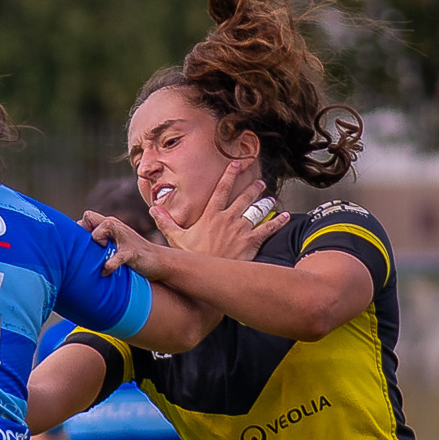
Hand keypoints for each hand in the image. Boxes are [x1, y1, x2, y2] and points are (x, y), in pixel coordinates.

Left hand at [82, 212, 168, 277]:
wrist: (160, 262)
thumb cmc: (133, 256)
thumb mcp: (115, 246)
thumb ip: (99, 243)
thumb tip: (78, 248)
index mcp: (110, 224)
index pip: (86, 217)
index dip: (81, 230)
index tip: (84, 247)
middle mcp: (116, 227)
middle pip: (88, 215)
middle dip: (85, 233)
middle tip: (92, 250)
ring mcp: (125, 238)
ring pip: (103, 229)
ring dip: (97, 242)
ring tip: (101, 257)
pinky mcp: (133, 253)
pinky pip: (117, 257)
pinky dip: (109, 265)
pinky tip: (106, 272)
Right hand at [151, 159, 287, 260]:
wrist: (207, 275)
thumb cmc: (191, 258)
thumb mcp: (176, 238)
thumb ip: (166, 222)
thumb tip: (153, 209)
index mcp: (211, 215)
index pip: (221, 189)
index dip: (230, 175)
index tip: (236, 164)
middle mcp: (228, 218)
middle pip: (243, 198)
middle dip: (253, 188)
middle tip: (259, 182)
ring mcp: (241, 230)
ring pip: (257, 211)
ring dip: (264, 203)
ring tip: (269, 198)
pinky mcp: (251, 242)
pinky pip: (267, 229)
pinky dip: (278, 222)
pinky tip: (285, 216)